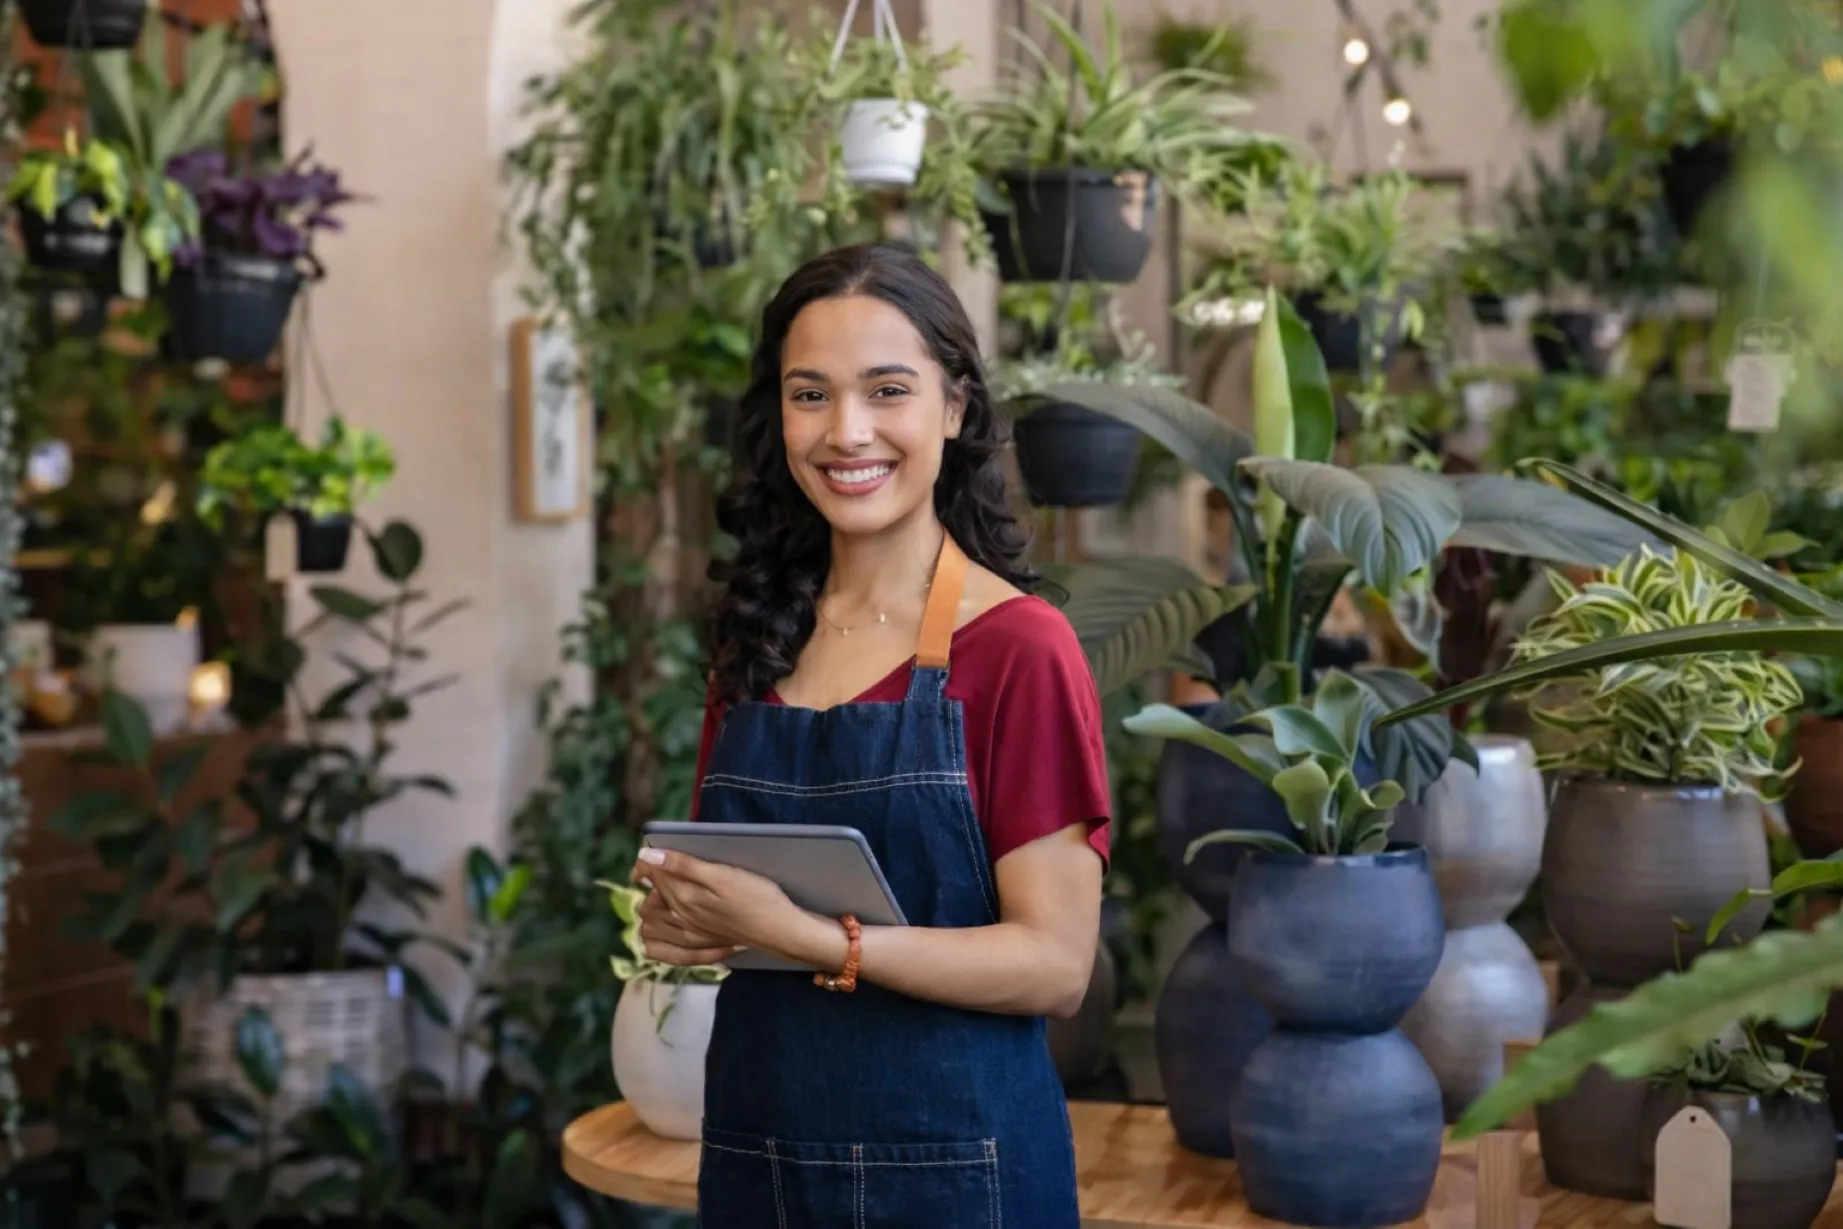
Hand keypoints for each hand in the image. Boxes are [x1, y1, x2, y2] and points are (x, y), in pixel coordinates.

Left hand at [637, 846, 836, 966]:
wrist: (780, 931)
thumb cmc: (757, 897)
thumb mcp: (722, 875)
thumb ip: (684, 866)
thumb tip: (646, 856)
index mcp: (683, 898)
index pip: (650, 876)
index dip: (646, 861)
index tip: (652, 851)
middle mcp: (680, 919)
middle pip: (649, 900)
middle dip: (651, 883)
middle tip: (666, 869)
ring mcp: (690, 935)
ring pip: (652, 926)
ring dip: (653, 909)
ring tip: (669, 893)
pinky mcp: (701, 944)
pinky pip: (665, 949)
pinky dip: (661, 936)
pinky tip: (673, 921)